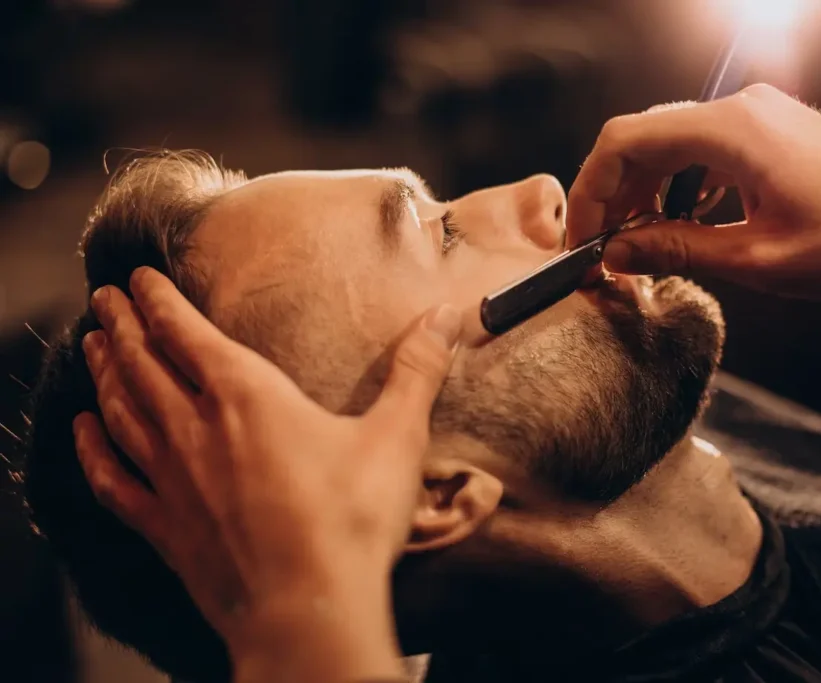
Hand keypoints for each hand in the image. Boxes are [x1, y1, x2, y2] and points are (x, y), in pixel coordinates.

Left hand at [73, 267, 461, 681]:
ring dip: (103, 374)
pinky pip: (114, 480)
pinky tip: (81, 432)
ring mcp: (173, 480)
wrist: (309, 609)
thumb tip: (448, 315)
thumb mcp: (397, 436)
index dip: (159, 300)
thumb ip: (417, 370)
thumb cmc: (352, 520)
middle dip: (121, 326)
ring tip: (89, 347)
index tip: (139, 277)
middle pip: (144, 364)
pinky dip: (91, 451)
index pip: (187, 333)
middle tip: (103, 298)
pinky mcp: (164, 528)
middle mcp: (197, 429)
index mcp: (248, 397)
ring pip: (121, 413)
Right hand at [567, 85, 820, 298]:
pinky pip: (704, 149)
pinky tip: (683, 225)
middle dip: (614, 195)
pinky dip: (681, 185)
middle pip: (643, 139)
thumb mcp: (757, 258)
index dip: (591, 191)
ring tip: (639, 245)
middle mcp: (739, 110)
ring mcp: (757, 116)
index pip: (625, 142)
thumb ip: (676, 249)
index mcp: (730, 132)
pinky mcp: (771, 131)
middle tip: (604, 251)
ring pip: (671, 144)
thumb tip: (617, 251)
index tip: (582, 237)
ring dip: (646, 193)